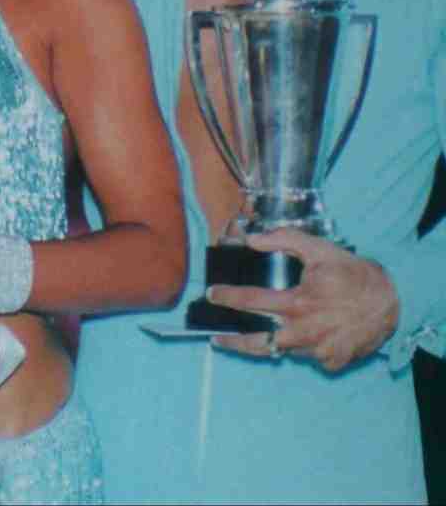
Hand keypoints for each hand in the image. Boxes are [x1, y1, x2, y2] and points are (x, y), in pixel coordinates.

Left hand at [208, 229, 399, 371]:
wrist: (388, 301)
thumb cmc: (351, 273)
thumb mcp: (318, 249)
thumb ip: (282, 240)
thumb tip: (251, 239)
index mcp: (297, 303)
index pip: (250, 302)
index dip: (227, 298)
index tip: (212, 295)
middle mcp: (303, 332)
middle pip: (256, 341)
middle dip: (230, 338)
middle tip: (214, 334)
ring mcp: (316, 351)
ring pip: (278, 351)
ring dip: (258, 345)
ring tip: (236, 341)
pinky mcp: (328, 362)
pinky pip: (304, 356)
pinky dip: (295, 346)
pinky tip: (290, 337)